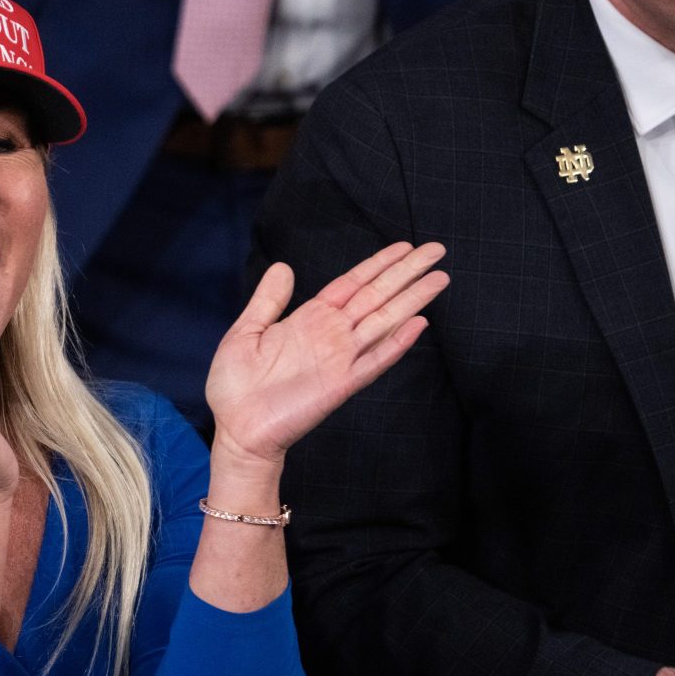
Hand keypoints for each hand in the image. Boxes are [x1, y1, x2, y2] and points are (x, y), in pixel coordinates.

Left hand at [206, 242, 448, 469]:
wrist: (235, 429)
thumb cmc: (235, 385)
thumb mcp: (245, 331)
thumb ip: (268, 300)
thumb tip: (284, 266)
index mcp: (310, 320)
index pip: (352, 284)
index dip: (378, 264)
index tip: (405, 247)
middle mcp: (331, 335)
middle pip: (376, 296)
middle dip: (406, 272)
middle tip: (436, 250)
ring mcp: (339, 359)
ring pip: (383, 321)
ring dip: (412, 300)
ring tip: (440, 279)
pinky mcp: (341, 385)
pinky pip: (374, 360)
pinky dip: (397, 343)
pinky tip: (418, 324)